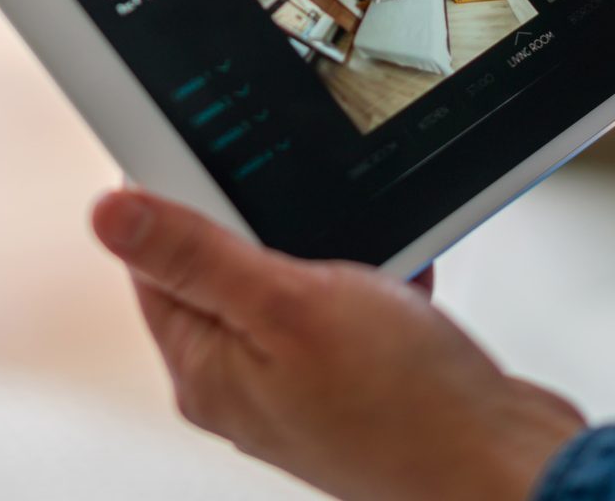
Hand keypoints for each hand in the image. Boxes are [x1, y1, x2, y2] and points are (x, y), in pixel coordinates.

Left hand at [93, 188, 585, 500]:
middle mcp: (245, 381)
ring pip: (299, 278)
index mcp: (205, 368)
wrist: (506, 466)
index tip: (214, 148)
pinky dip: (380, 279)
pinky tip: (405, 283)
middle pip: (227, 263)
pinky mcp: (358, 381)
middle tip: (311, 208)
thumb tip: (109, 212)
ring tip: (371, 264)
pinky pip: (355, 302)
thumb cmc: (405, 407)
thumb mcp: (289, 305)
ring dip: (338, 250)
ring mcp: (303, 384)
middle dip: (274, 221)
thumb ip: (196, 254)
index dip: (177, 197)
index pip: (154, 261)